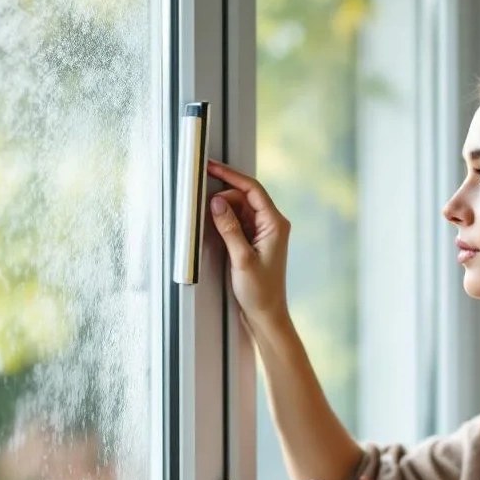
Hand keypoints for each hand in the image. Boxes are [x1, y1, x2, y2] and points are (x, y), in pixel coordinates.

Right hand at [207, 160, 289, 324]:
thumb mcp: (241, 258)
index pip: (252, 189)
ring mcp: (263, 231)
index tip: (210, 167)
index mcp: (275, 224)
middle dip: (223, 198)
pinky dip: (225, 221)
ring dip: (223, 211)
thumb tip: (216, 202)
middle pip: (244, 196)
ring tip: (208, 222)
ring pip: (239, 208)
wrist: (266, 313)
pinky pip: (237, 221)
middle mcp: (272, 224)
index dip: (230, 175)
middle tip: (203, 208)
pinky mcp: (254, 240)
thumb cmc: (260, 290)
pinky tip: (215, 229)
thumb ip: (229, 228)